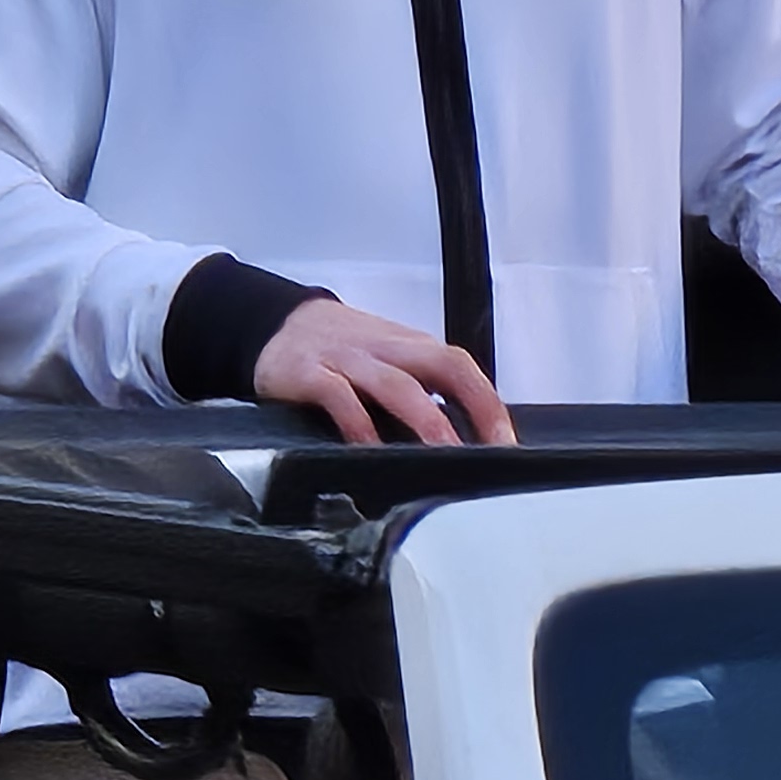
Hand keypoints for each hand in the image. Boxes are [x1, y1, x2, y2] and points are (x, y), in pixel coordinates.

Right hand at [252, 299, 516, 447]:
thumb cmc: (342, 350)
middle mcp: (387, 350)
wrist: (275, 323)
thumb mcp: (388, 361)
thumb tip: (464, 439)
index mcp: (411, 348)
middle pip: (442, 366)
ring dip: (425, 420)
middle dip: (471, 407)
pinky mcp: (310, 373)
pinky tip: (368, 450)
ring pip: (396, 384)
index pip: (461, 367)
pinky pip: (339, 397)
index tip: (506, 442)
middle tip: (487, 452)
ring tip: (443, 456)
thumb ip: (422, 391)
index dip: (487, 403)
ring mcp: (349, 360)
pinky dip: (357, 424)